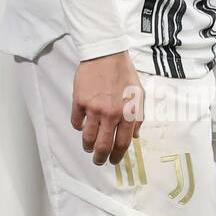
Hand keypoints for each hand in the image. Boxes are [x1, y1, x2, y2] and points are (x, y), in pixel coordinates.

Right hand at [71, 51, 143, 165]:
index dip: (117, 156)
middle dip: (100, 158)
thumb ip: (139, 116)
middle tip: (98, 161)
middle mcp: (111, 114)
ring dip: (88, 146)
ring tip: (88, 147)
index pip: (122, 143)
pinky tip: (81, 125)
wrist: (105, 54)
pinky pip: (76, 122)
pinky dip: (78, 127)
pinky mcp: (80, 102)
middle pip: (103, 146)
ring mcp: (94, 109)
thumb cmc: (124, 73)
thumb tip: (135, 136)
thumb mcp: (139, 94)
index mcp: (128, 113)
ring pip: (87, 138)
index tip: (113, 160)